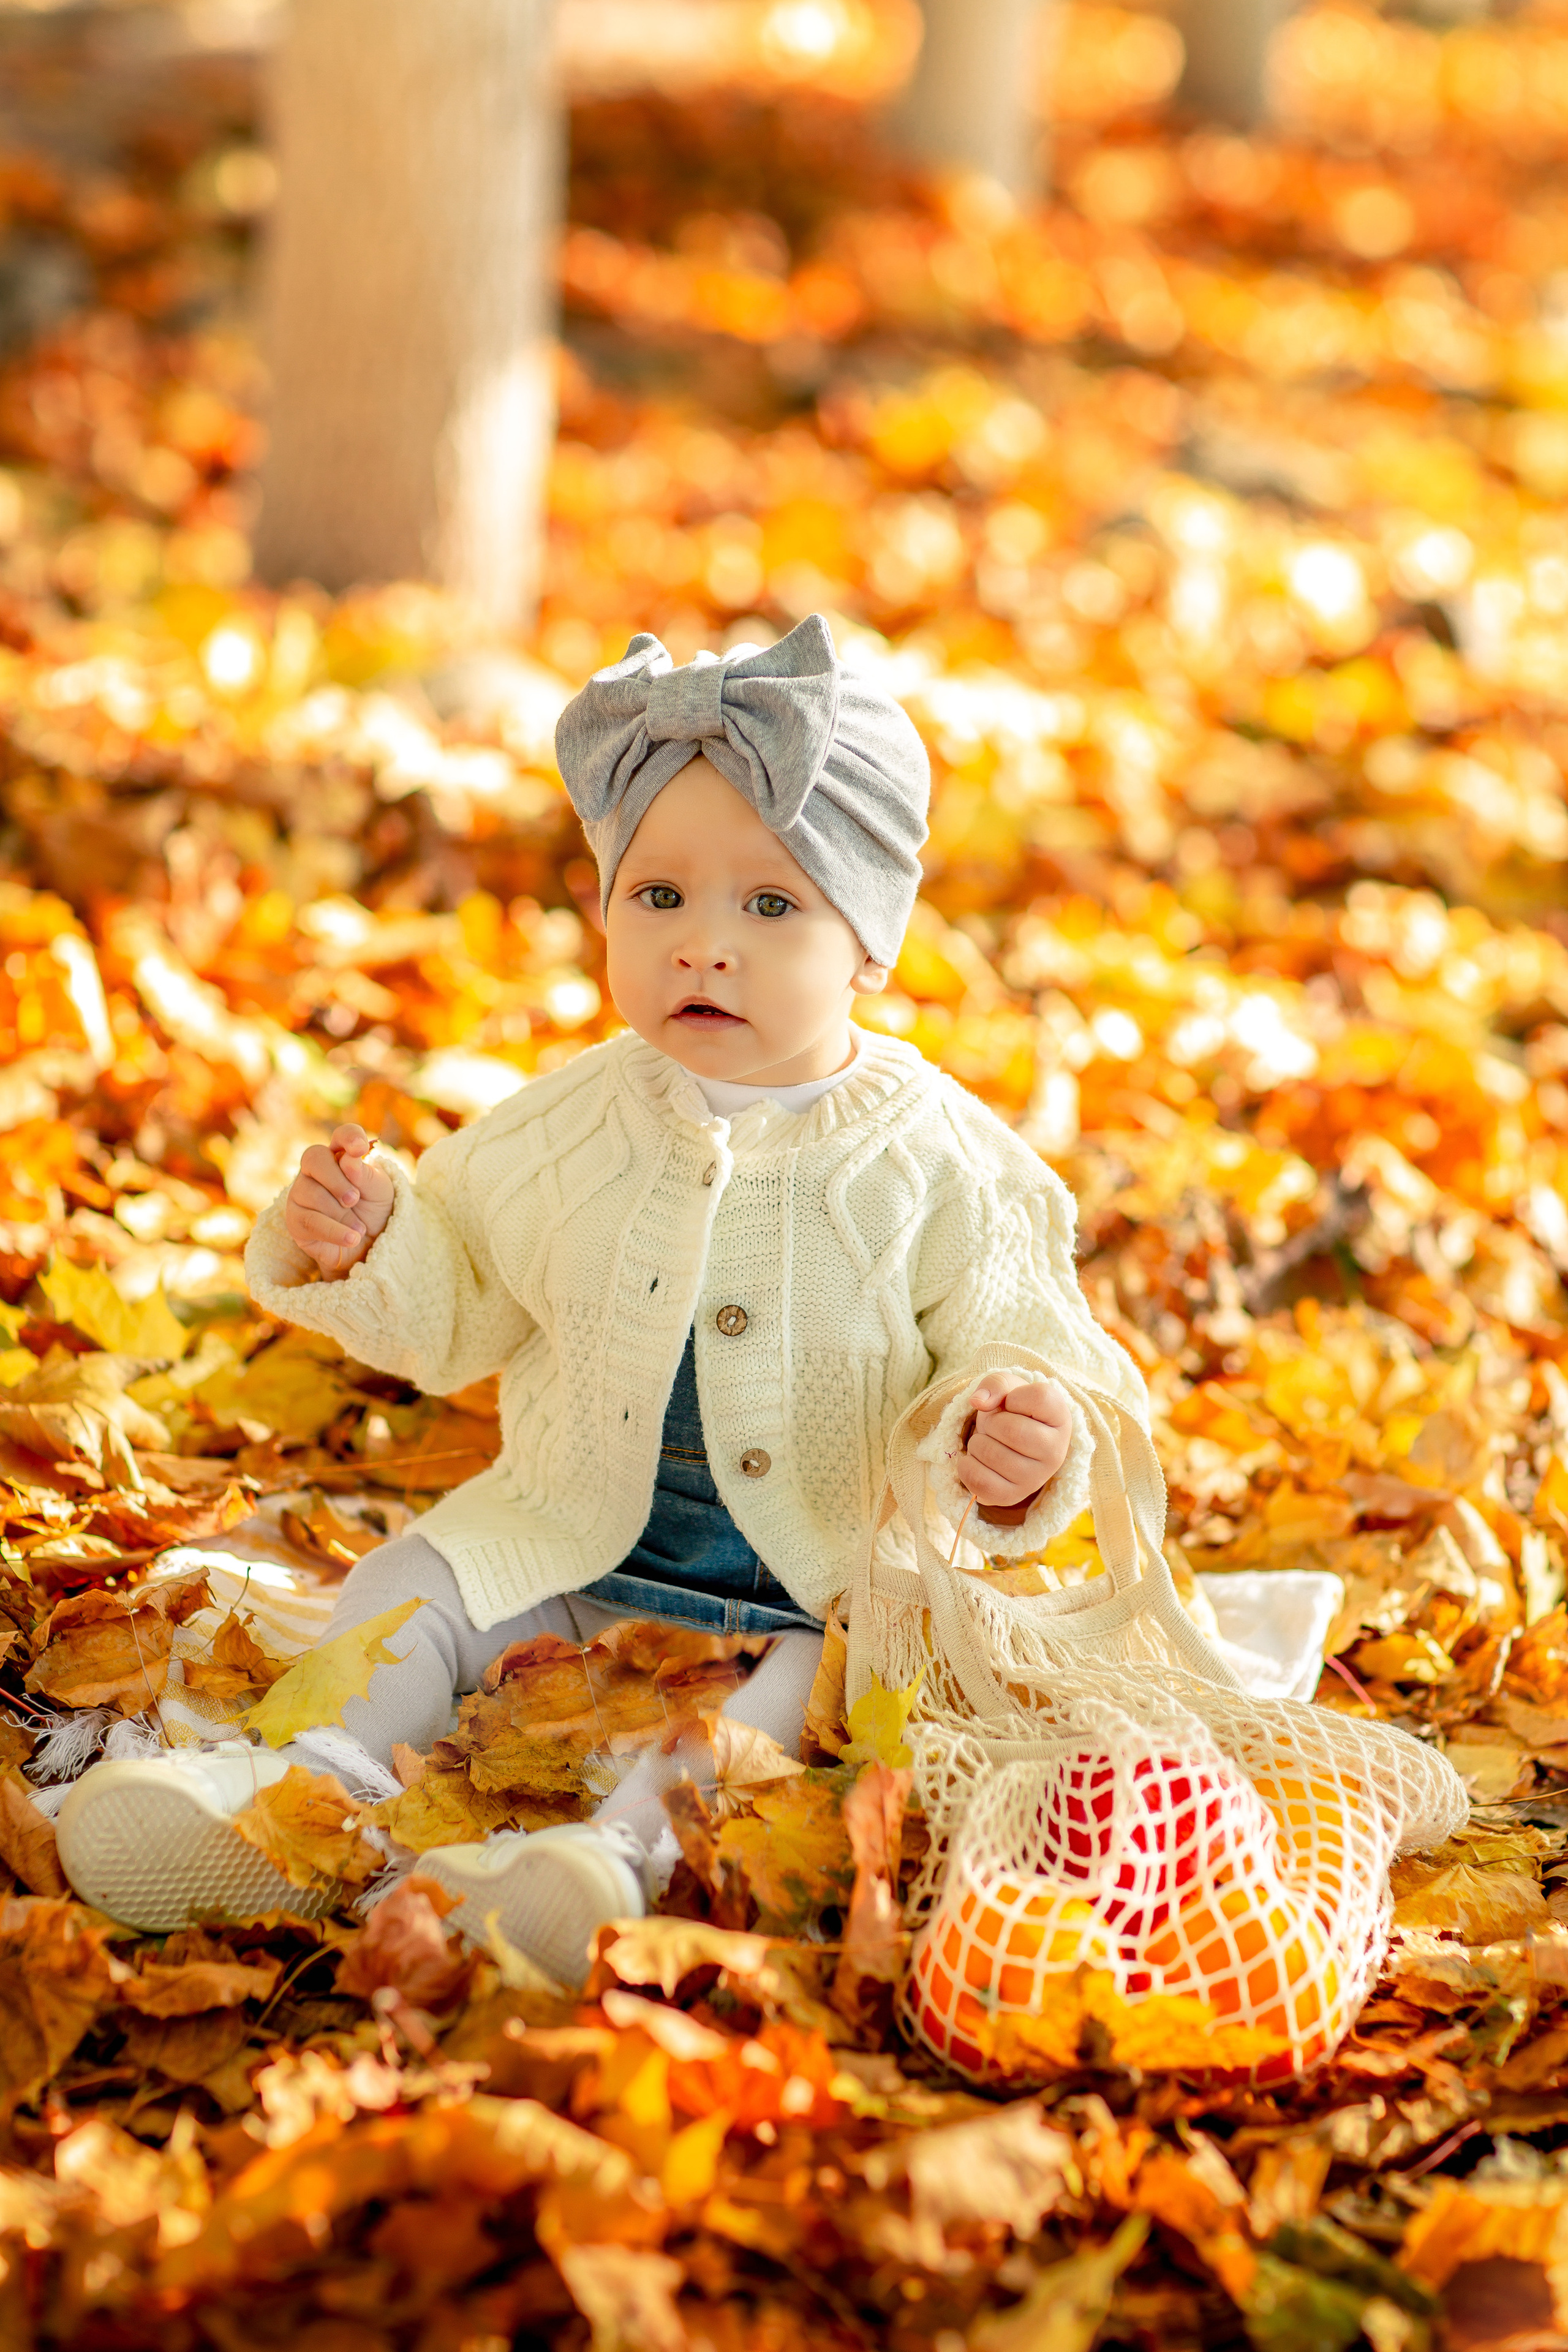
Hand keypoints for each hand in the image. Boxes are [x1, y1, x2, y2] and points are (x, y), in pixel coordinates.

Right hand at [283, 1123, 394, 1278]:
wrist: (368, 1248)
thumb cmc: (374, 1212)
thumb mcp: (380, 1192)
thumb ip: (366, 1175)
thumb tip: (348, 1160)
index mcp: (341, 1157)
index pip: (342, 1136)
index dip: (349, 1137)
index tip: (360, 1149)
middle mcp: (316, 1170)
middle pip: (314, 1158)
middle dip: (336, 1179)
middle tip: (354, 1199)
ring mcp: (302, 1193)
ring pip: (311, 1192)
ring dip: (340, 1213)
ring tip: (360, 1228)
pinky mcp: (296, 1220)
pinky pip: (311, 1221)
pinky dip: (335, 1230)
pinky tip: (352, 1237)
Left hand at [954, 1376, 1073, 1523]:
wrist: (1007, 1443)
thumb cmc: (1011, 1411)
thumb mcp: (1008, 1388)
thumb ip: (995, 1384)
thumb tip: (978, 1401)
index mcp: (1060, 1419)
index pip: (1040, 1398)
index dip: (1015, 1396)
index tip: (1013, 1404)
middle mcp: (1056, 1452)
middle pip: (1012, 1430)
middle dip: (992, 1422)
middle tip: (995, 1426)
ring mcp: (1036, 1478)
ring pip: (991, 1454)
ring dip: (977, 1443)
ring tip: (989, 1442)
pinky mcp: (1013, 1496)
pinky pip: (979, 1482)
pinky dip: (966, 1466)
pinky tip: (976, 1460)